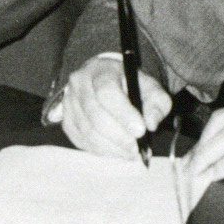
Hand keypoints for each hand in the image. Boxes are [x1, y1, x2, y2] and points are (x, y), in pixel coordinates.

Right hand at [51, 52, 171, 159]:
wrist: (107, 82)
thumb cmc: (131, 85)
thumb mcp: (151, 88)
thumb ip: (157, 104)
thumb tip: (151, 124)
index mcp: (101, 70)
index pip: (107, 92)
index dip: (123, 114)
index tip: (140, 131)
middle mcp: (80, 83)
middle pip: (94, 114)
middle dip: (118, 136)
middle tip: (136, 148)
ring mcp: (69, 103)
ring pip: (87, 131)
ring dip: (111, 147)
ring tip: (130, 152)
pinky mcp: (67, 121)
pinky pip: (81, 141)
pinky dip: (101, 150)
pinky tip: (117, 150)